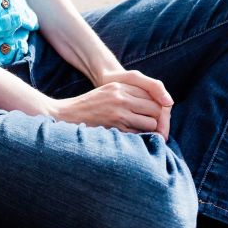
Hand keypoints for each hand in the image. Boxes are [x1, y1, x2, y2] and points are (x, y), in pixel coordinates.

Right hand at [47, 69, 173, 139]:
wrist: (68, 115)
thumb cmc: (90, 105)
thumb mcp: (109, 92)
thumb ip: (129, 94)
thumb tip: (155, 106)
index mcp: (120, 86)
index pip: (152, 94)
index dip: (159, 107)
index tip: (158, 116)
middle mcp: (122, 97)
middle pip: (155, 109)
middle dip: (159, 120)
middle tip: (158, 128)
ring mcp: (119, 113)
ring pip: (151, 123)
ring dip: (151, 130)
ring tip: (146, 134)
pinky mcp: (116, 128)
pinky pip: (140, 135)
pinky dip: (142, 139)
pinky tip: (138, 140)